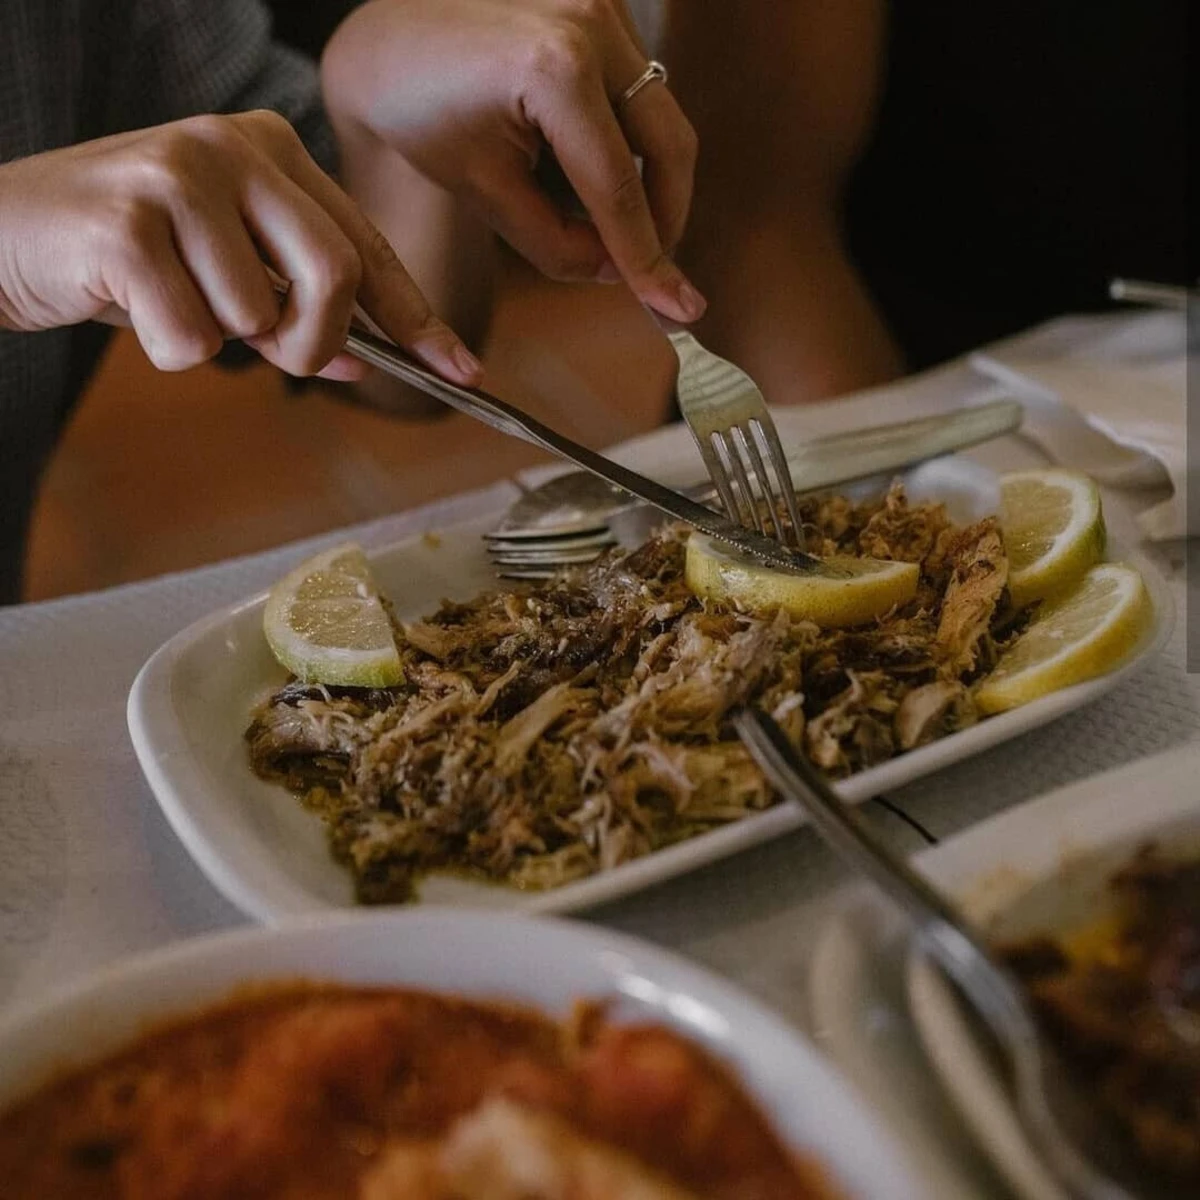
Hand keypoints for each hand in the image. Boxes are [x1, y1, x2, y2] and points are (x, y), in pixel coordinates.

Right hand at [0, 110, 481, 383]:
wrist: (4, 233)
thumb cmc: (125, 256)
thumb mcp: (224, 274)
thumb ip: (295, 308)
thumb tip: (360, 361)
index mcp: (271, 150)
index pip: (369, 247)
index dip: (419, 319)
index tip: (461, 371)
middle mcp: (233, 146)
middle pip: (336, 275)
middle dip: (315, 343)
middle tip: (278, 357)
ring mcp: (178, 173)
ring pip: (259, 316)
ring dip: (219, 339)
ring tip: (167, 300)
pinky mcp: (127, 220)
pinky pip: (193, 338)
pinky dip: (167, 349)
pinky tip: (128, 306)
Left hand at [322, 0, 704, 322]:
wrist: (389, 46)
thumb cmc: (423, 116)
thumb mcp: (487, 195)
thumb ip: (558, 245)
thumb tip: (620, 273)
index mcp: (553, 70)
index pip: (618, 187)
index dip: (648, 257)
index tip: (679, 308)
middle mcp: (589, 26)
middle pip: (668, 146)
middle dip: (666, 219)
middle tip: (654, 275)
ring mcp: (601, 9)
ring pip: (664, 121)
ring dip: (652, 186)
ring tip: (620, 233)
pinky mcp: (603, 10)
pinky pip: (644, 98)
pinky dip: (635, 149)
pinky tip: (603, 183)